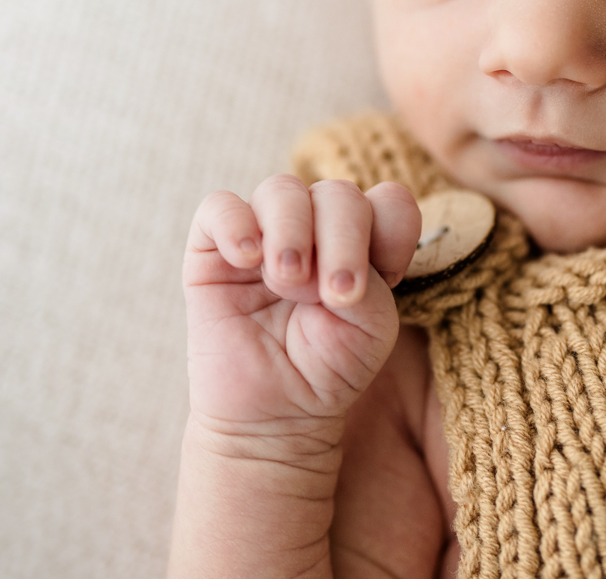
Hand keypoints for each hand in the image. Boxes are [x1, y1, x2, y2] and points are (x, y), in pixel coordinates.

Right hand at [182, 176, 420, 435]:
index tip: (382, 282)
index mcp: (364, 241)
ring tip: (288, 281)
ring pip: (281, 189)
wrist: (275, 415)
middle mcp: (316, 227)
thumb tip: (314, 253)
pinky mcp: (214, 249)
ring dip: (293, 231)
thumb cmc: (329, 369)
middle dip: (343, 239)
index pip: (388, 201)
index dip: (391, 231)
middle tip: (334, 295)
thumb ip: (366, 278)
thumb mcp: (372, 328)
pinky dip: (236, 224)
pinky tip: (248, 259)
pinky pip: (219, 206)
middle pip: (339, 192)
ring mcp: (265, 233)